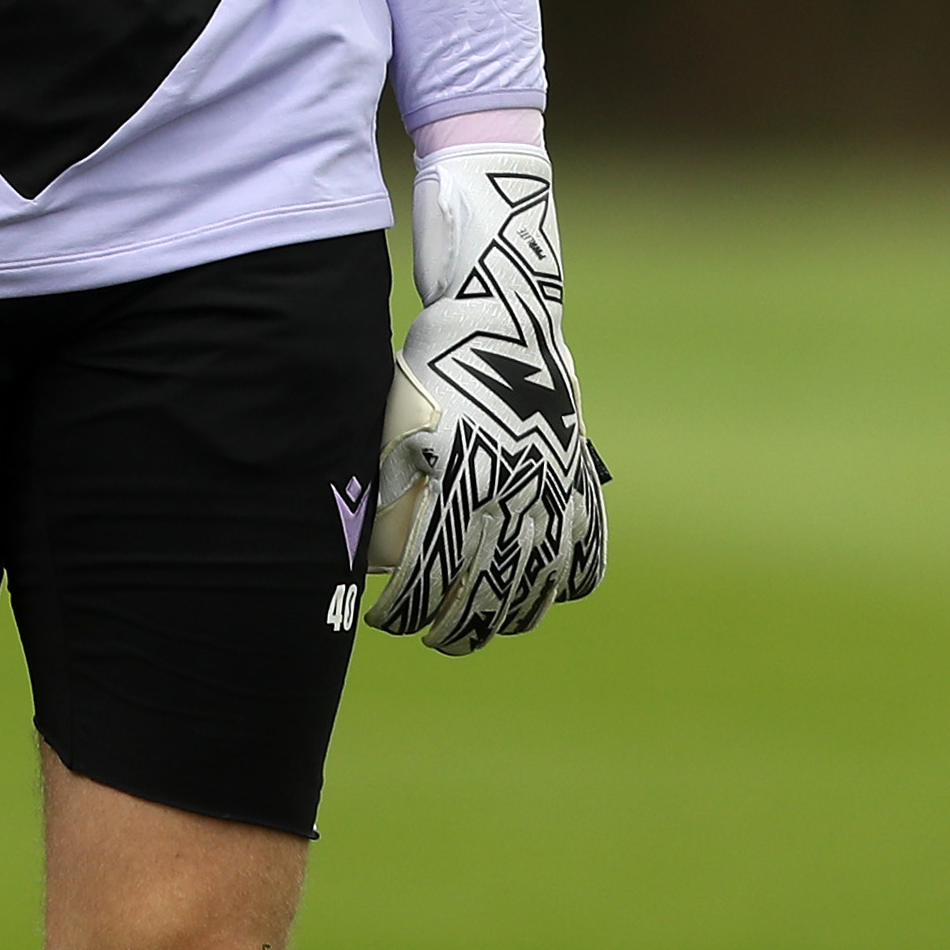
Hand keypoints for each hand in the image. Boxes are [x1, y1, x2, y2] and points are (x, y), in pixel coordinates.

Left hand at [362, 143, 609, 653]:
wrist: (503, 314)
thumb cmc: (433, 364)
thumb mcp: (393, 420)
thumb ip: (388, 486)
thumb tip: (362, 553)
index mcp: (460, 479)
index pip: (429, 575)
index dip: (402, 611)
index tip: (381, 620)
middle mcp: (514, 494)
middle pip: (484, 596)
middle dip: (449, 630)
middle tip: (426, 635)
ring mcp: (557, 493)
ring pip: (537, 589)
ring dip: (503, 620)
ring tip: (477, 629)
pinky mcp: (583, 484)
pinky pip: (586, 559)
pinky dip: (563, 585)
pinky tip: (537, 594)